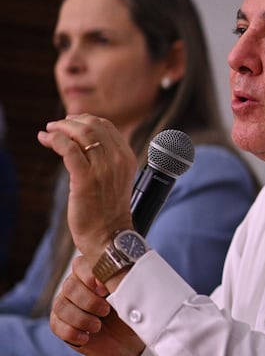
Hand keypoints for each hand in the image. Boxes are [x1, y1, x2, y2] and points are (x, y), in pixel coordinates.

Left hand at [37, 114, 135, 263]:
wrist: (109, 235)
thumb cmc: (108, 210)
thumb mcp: (116, 179)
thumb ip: (108, 159)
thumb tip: (85, 143)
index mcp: (127, 157)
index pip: (107, 126)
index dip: (85, 120)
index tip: (70, 123)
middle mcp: (118, 159)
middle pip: (94, 125)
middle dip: (71, 121)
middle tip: (56, 126)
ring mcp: (103, 169)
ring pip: (81, 133)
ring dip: (61, 128)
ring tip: (49, 131)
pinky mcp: (85, 178)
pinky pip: (68, 149)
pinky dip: (54, 139)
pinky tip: (45, 139)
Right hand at [51, 256, 145, 355]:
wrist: (127, 339)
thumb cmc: (130, 312)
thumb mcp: (130, 295)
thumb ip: (119, 281)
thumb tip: (111, 279)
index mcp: (93, 272)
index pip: (81, 264)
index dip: (90, 276)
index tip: (105, 290)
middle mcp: (77, 284)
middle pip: (70, 286)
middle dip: (89, 301)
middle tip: (106, 311)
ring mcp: (66, 302)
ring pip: (61, 305)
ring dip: (81, 318)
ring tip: (97, 326)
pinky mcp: (60, 322)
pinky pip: (56, 324)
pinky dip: (71, 332)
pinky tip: (86, 337)